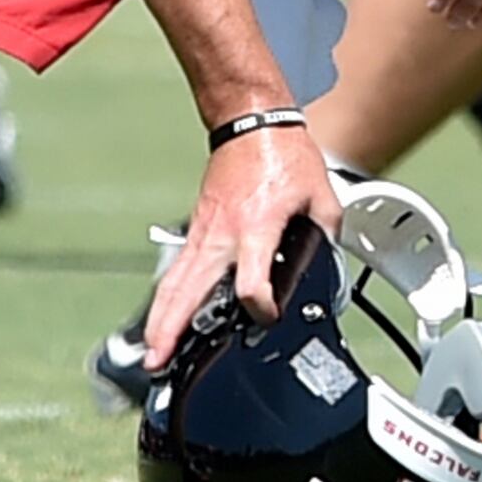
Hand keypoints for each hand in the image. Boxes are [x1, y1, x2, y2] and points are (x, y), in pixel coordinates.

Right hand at [146, 122, 341, 359]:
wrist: (250, 121)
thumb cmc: (284, 154)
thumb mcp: (322, 195)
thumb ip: (327, 236)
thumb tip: (330, 265)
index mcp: (256, 226)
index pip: (251, 280)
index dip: (260, 305)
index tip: (268, 316)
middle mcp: (223, 234)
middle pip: (190, 289)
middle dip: (172, 327)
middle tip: (159, 359)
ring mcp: (204, 232)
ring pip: (175, 282)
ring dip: (161, 318)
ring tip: (152, 352)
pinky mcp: (198, 229)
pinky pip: (178, 269)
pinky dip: (166, 297)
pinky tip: (162, 318)